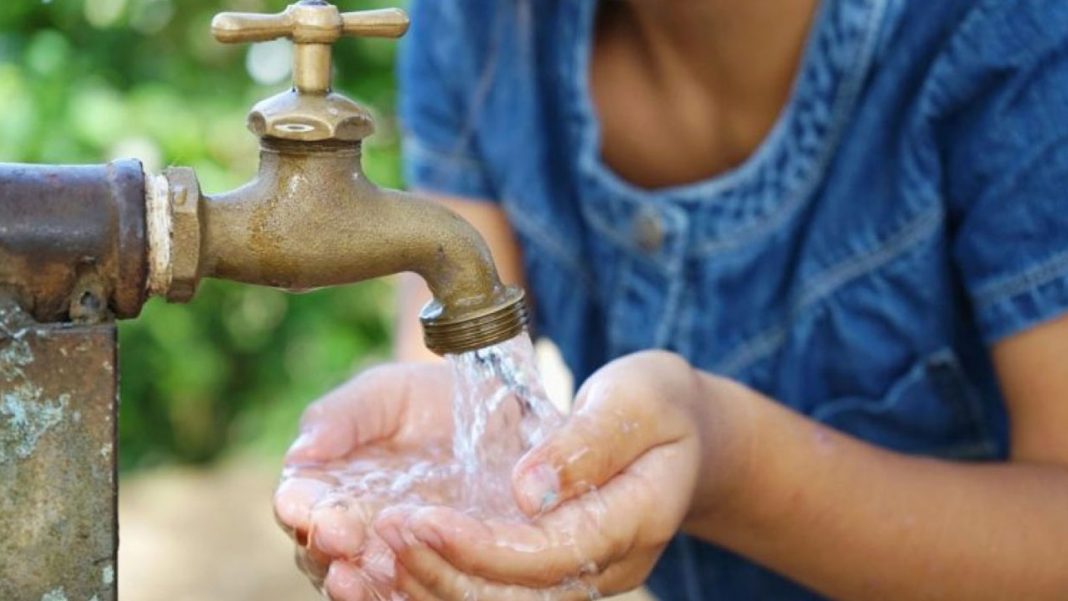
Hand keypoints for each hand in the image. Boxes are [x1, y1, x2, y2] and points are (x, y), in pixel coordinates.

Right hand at [274, 362, 457, 600]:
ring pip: (360, 581)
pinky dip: (399, 596)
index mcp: (326, 485)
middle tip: (340, 539)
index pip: (299, 503)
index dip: (300, 507)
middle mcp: (349, 528)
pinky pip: (409, 594)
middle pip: (321, 551)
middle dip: (325, 547)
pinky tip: (402, 592)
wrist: (491, 413)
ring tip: (356, 576)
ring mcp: (389, 554)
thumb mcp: (385, 394)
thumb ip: (342, 416)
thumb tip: (300, 453)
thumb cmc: (425, 399)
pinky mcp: (431, 570)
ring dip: (357, 583)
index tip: (306, 507)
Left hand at [373, 351, 714, 599]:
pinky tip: (390, 563)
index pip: (550, 555)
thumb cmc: (657, 405)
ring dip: (431, 585)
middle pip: (516, 597)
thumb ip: (587, 443)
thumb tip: (527, 490)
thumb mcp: (637, 400)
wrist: (680, 433)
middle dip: (441, 572)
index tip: (420, 519)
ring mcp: (579, 574)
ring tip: (372, 552)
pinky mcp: (551, 570)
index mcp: (635, 520)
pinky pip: (493, 592)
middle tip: (382, 532)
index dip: (481, 548)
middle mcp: (606, 564)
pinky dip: (439, 581)